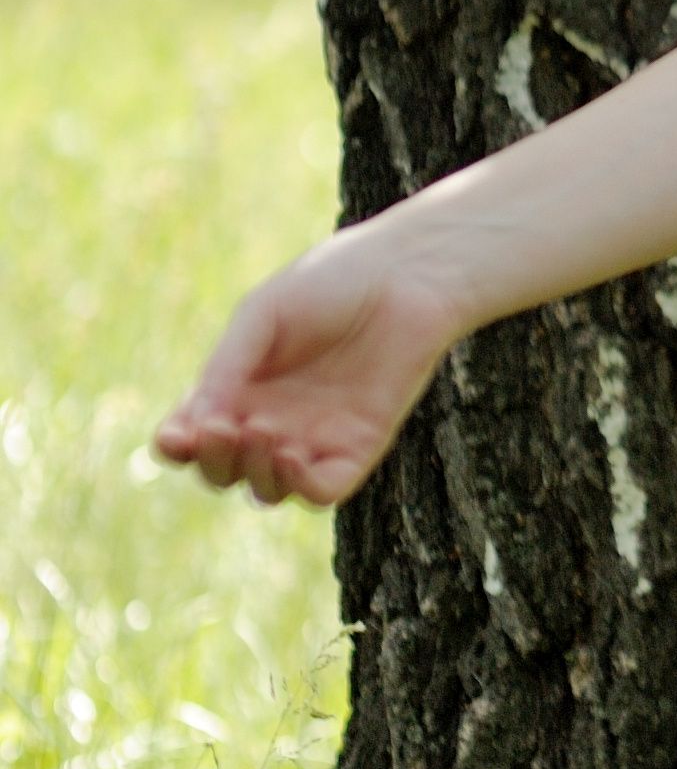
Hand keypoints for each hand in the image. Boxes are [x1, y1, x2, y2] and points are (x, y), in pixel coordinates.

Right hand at [152, 231, 467, 506]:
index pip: (189, 439)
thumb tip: (196, 427)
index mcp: (237, 391)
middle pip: (221, 471)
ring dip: (253, 472)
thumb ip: (225, 369)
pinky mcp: (359, 448)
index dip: (176, 446)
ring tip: (262, 430)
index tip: (179, 434)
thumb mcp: (261, 317)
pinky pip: (322, 492)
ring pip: (266, 490)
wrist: (408, 275)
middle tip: (224, 427)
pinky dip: (300, 486)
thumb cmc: (331, 284)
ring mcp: (314, 439)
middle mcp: (270, 422)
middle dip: (212, 460)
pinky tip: (291, 454)